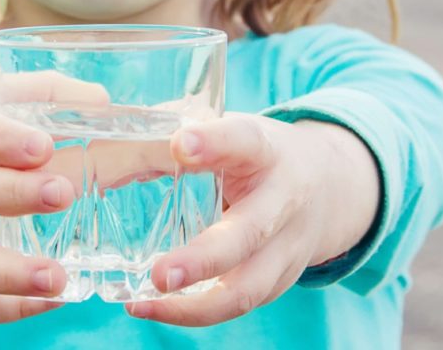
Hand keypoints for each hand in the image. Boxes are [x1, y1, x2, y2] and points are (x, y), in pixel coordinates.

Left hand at [126, 113, 379, 325]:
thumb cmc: (261, 155)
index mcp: (268, 150)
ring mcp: (287, 247)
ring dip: (194, 306)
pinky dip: (194, 312)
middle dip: (204, 260)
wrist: (332, 186)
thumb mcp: (236, 132)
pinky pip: (238, 304)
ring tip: (142, 303)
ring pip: (247, 288)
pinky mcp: (280, 279)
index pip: (245, 142)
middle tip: (159, 274)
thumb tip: (111, 129)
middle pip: (249, 236)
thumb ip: (187, 134)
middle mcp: (285, 200)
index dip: (215, 142)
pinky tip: (153, 307)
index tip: (181, 144)